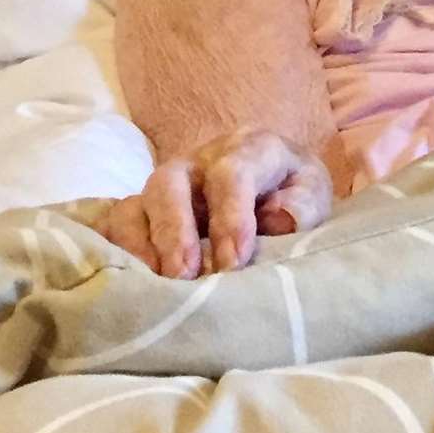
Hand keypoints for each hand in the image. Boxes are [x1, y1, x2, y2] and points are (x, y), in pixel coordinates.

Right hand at [99, 128, 332, 278]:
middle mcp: (202, 160)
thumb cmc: (293, 192)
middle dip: (174, 230)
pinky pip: (120, 221)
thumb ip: (303, 204)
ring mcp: (171, 183)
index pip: (233, 172)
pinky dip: (120, 249)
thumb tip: (276, 220)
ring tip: (155, 284)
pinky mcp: (149, 207)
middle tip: (183, 275)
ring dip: (141, 244)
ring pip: (139, 201)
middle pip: (171, 182)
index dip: (231, 217)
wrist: (277, 182)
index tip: (234, 262)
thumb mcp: (313, 192)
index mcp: (250, 148)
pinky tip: (133, 282)